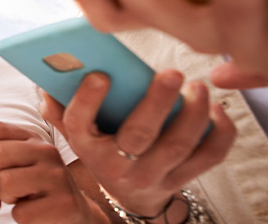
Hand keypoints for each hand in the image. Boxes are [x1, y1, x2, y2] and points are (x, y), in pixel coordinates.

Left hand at [0, 122, 103, 223]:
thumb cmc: (35, 187)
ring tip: (19, 196)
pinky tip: (34, 210)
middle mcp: (47, 152)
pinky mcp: (62, 204)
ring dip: (4, 196)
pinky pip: (20, 211)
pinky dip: (20, 215)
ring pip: (5, 182)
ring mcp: (57, 177)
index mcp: (33, 138)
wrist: (75, 214)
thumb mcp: (19, 162)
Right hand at [40, 71, 235, 218]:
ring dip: (192, 115)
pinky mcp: (181, 177)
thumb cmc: (102, 151)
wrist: (130, 194)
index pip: (79, 126)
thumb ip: (61, 108)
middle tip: (171, 73)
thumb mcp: (76, 133)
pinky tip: (216, 110)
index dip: (87, 101)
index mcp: (87, 148)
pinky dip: (218, 134)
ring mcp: (152, 175)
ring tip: (197, 87)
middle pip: (138, 136)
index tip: (100, 75)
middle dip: (156, 102)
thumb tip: (49, 82)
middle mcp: (118, 166)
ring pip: (177, 147)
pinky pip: (207, 158)